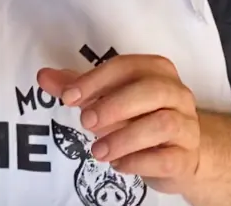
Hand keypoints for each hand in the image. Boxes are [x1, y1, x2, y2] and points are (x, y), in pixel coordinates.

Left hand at [38, 56, 200, 193]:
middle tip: (86, 123)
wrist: (180, 153)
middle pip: (150, 91)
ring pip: (162, 124)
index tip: (68, 98)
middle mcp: (178, 93)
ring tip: (97, 150)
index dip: (95, 80)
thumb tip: (43, 76)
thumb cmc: (139, 117)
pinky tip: (119, 164)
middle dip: (113, 106)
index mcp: (157, 70)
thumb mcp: (107, 98)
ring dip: (123, 138)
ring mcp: (187, 126)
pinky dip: (138, 162)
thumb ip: (76, 86)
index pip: (126, 66)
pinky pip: (167, 158)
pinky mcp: (188, 157)